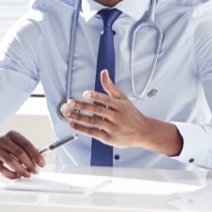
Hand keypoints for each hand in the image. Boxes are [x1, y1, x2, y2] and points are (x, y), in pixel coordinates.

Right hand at [0, 131, 42, 178]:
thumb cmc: (4, 147)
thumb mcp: (16, 144)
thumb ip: (29, 150)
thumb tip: (44, 156)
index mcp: (12, 134)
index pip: (26, 144)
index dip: (36, 155)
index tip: (42, 163)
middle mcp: (2, 140)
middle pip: (20, 153)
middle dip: (30, 164)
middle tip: (35, 171)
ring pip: (12, 162)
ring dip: (22, 170)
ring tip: (27, 174)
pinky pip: (3, 170)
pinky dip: (12, 175)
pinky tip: (17, 176)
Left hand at [62, 70, 181, 155]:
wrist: (144, 132)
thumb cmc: (131, 114)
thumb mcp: (123, 98)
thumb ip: (110, 86)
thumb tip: (103, 72)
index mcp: (120, 106)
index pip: (106, 100)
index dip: (95, 96)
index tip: (85, 94)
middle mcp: (117, 117)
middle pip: (97, 111)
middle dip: (82, 106)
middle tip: (70, 103)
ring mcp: (113, 128)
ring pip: (93, 122)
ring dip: (79, 117)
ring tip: (67, 113)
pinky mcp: (109, 138)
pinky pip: (93, 133)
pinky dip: (82, 128)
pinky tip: (73, 124)